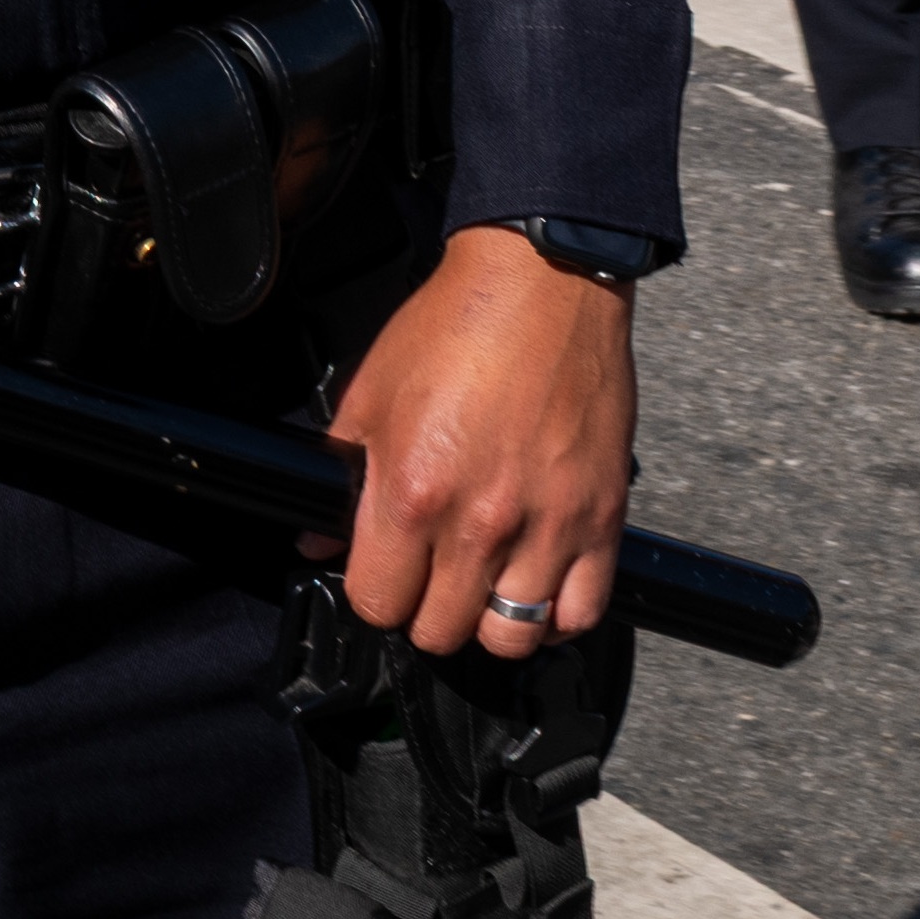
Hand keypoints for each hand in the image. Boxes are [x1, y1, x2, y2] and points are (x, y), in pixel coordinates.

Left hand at [323, 233, 638, 655]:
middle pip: (441, 631)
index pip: (378, 603)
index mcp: (413, 493)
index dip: (375, 591)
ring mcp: (547, 525)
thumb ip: (341, 475)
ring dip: (490, 621)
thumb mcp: (371, 394)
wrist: (542, 281)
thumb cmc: (456, 325)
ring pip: (511, 637)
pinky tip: (539, 586)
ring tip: (485, 585)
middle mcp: (480, 521)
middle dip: (427, 610)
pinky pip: (582, 611)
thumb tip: (318, 538)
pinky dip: (558, 614)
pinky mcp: (601, 516)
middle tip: (433, 573)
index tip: (385, 572)